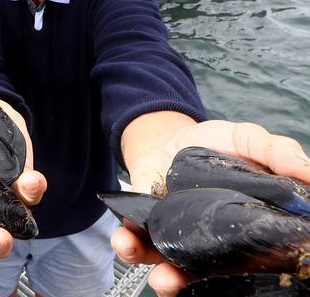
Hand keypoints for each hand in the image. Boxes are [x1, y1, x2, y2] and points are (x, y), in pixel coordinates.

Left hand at [113, 114, 309, 296]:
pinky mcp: (146, 230)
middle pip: (214, 278)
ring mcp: (177, 239)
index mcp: (243, 231)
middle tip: (199, 285)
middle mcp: (212, 243)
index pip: (256, 262)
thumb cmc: (214, 144)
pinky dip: (129, 246)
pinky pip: (136, 246)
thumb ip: (276, 152)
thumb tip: (309, 171)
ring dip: (167, 280)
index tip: (259, 272)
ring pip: (174, 272)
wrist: (167, 135)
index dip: (258, 271)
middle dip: (205, 285)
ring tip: (164, 278)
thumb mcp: (247, 139)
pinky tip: (125, 240)